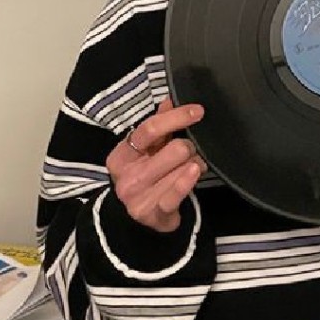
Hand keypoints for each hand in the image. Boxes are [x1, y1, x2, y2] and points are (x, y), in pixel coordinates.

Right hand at [106, 99, 206, 233]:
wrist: (139, 218)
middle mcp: (126, 176)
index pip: (150, 129)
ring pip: (181, 168)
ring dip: (195, 164)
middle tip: (191, 151)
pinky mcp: (153, 213)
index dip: (176, 117)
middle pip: (172, 149)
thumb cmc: (145, 177)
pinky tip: (196, 171)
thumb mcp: (145, 152)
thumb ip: (157, 127)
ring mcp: (138, 197)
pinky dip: (189, 180)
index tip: (198, 111)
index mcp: (121, 155)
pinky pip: (177, 192)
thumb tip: (169, 101)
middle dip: (189, 146)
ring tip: (194, 166)